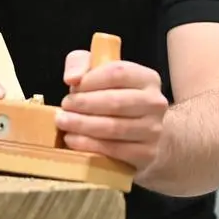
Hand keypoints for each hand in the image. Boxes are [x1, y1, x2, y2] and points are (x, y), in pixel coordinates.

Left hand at [55, 49, 167, 170]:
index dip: (91, 80)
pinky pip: (114, 150)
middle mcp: (155, 103)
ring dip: (83, 125)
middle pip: (115, 102)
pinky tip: (73, 139)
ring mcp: (154, 130)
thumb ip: (80, 64)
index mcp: (147, 78)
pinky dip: (89, 145)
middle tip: (64, 106)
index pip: (118, 73)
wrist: (143, 132)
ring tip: (64, 122)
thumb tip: (72, 78)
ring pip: (113, 127)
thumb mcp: (97, 71)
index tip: (72, 86)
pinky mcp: (147, 154)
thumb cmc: (114, 95)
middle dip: (83, 104)